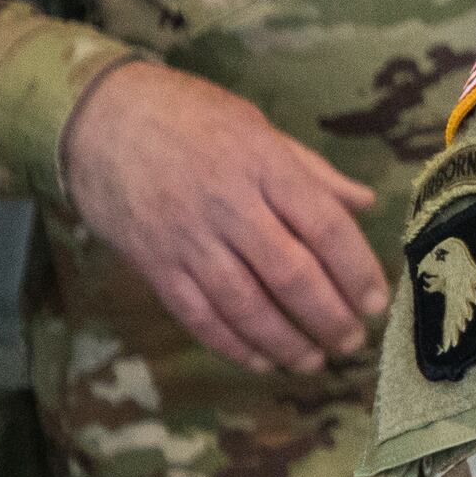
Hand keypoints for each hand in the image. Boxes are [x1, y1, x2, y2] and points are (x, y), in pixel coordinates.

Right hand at [57, 58, 386, 371]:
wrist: (98, 118)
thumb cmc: (187, 115)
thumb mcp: (257, 126)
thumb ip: (311, 172)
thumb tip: (365, 202)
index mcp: (265, 167)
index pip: (325, 227)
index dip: (357, 270)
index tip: (377, 301)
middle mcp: (230, 207)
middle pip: (290, 274)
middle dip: (328, 316)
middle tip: (352, 341)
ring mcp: (188, 239)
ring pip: (244, 304)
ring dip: (285, 340)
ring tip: (313, 361)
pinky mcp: (153, 263)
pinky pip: (197, 314)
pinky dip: (231, 344)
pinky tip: (259, 360)